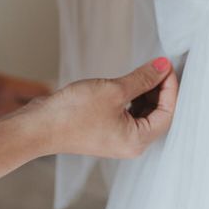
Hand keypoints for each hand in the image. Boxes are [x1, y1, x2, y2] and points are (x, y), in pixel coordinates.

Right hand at [28, 58, 178, 158]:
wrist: (37, 126)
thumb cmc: (73, 113)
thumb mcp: (115, 90)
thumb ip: (143, 78)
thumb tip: (163, 66)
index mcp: (138, 140)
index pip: (168, 113)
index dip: (171, 88)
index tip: (167, 67)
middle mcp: (131, 143)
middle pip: (158, 113)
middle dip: (160, 89)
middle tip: (158, 66)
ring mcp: (119, 137)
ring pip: (144, 112)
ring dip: (147, 91)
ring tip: (145, 71)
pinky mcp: (107, 129)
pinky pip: (130, 112)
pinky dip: (134, 97)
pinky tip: (131, 82)